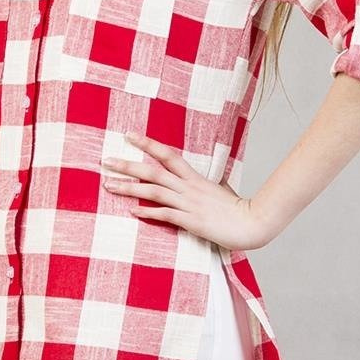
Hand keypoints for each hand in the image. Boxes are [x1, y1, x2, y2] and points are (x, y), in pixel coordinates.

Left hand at [100, 132, 273, 251]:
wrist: (252, 223)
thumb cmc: (236, 208)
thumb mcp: (218, 190)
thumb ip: (201, 186)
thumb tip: (191, 182)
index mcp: (195, 177)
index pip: (168, 154)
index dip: (148, 144)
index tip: (128, 136)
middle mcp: (189, 187)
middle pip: (153, 171)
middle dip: (128, 166)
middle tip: (106, 161)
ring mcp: (189, 204)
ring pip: (154, 191)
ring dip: (129, 188)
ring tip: (108, 184)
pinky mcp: (191, 221)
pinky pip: (165, 214)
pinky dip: (148, 212)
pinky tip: (132, 211)